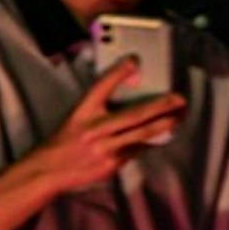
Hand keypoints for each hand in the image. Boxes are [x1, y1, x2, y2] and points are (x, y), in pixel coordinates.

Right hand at [38, 68, 185, 193]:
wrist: (50, 169)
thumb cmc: (66, 140)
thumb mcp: (78, 115)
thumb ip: (100, 106)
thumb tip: (130, 92)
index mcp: (83, 112)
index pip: (101, 87)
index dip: (118, 72)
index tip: (134, 60)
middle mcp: (94, 130)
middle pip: (132, 115)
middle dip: (159, 106)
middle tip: (178, 98)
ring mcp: (104, 149)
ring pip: (140, 135)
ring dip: (163, 125)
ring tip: (179, 117)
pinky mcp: (111, 165)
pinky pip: (137, 150)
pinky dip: (152, 142)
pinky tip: (165, 135)